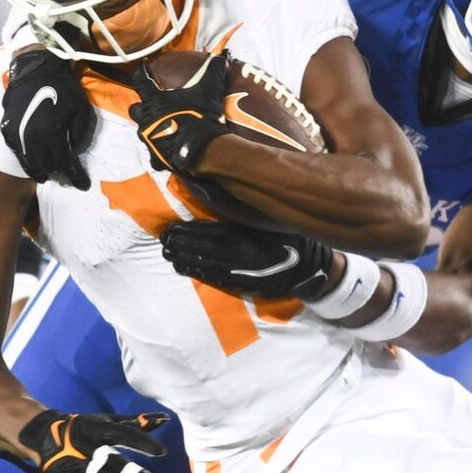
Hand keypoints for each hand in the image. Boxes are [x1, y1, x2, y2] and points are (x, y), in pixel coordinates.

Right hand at [0, 409, 168, 472]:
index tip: (162, 453)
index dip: (142, 443)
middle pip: (116, 463)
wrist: (43, 434)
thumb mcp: (107, 422)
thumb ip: (136, 422)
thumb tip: (164, 420)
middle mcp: (88, 447)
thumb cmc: (83, 428)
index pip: (123, 434)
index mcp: (97, 429)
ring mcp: (76, 464)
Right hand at [1, 48, 94, 188]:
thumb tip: (73, 151)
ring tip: (49, 171)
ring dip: (42, 169)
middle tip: (65, 171)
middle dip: (58, 170)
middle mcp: (32, 139)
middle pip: (47, 166)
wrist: (35, 70)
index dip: (75, 176)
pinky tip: (35, 161)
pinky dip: (28, 160)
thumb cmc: (62, 88)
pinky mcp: (7, 131)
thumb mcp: (81, 110)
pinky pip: (18, 154)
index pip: (65, 164)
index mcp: (52, 134)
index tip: (82, 185)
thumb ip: (79, 135)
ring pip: (30, 164)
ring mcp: (17, 136)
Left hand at [129, 51, 229, 174]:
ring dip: (150, 128)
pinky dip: (160, 152)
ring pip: (142, 132)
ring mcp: (148, 139)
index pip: (140, 80)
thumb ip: (214, 69)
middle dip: (142, 107)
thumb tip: (224, 55)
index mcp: (154, 100)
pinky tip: (170, 150)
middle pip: (134, 109)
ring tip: (164, 127)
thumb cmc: (200, 116)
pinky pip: (154, 154)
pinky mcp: (154, 156)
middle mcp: (145, 119)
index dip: (141, 71)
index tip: (143, 66)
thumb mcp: (209, 89)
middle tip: (153, 106)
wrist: (200, 148)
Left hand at [161, 220, 332, 298]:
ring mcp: (239, 269)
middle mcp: (238, 251)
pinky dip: (196, 272)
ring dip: (183, 258)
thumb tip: (218, 190)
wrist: (308, 267)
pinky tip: (182, 268)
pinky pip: (214, 277)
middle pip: (201, 247)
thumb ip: (245, 209)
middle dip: (180, 244)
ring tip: (167, 253)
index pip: (208, 230)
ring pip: (203, 263)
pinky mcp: (242, 282)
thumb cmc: (288, 237)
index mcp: (244, 232)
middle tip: (163, 241)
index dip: (186, 230)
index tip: (169, 228)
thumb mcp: (269, 218)